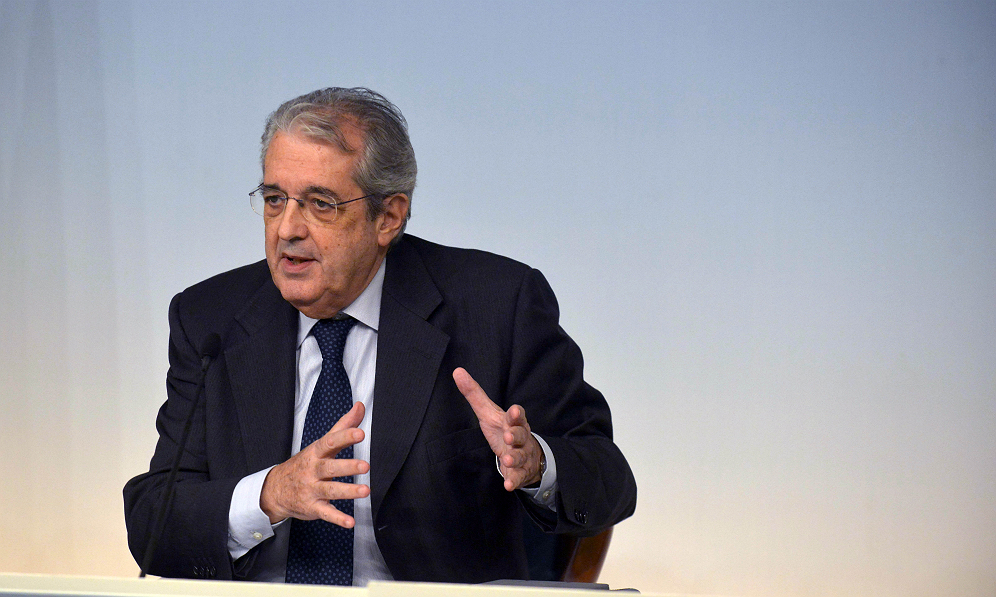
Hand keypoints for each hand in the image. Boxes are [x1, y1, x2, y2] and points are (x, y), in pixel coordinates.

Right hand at [260, 401, 369, 526]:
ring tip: (365, 491)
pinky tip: (351, 522)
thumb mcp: (321, 443)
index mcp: (316, 453)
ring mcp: (312, 490)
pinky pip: (326, 513)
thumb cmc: (305, 463)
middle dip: (347, 467)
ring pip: (330, 491)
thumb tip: (361, 406)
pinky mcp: (313, 507)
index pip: (330, 442)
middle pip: (330, 468)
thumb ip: (343, 426)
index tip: (360, 433)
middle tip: (365, 466)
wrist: (275, 489)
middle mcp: (313, 471)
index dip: (345, 437)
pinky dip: (338, 519)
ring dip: (348, 492)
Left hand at [453, 367, 543, 490]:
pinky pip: (518, 477)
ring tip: (506, 459)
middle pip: (521, 435)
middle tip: (508, 435)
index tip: (514, 411)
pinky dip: (514, 481)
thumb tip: (457, 371)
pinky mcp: (520, 472)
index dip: (517, 414)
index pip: (517, 416)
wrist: (526, 453)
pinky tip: (507, 485)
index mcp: (514, 421)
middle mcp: (521, 437)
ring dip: (514, 457)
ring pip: (520, 456)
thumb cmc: (504, 428)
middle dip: (515, 435)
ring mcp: (522, 455)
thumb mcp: (489, 412)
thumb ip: (474, 394)